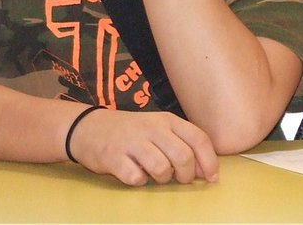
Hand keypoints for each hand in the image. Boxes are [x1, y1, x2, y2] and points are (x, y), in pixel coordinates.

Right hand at [68, 107, 218, 185]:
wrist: (91, 128)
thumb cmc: (134, 132)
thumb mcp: (160, 129)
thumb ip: (183, 144)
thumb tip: (206, 171)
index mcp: (169, 120)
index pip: (199, 138)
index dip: (209, 161)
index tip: (212, 178)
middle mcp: (153, 128)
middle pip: (183, 156)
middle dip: (187, 175)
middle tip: (180, 179)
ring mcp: (133, 142)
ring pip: (162, 169)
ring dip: (163, 180)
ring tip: (156, 176)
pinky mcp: (114, 157)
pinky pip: (136, 178)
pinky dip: (139, 182)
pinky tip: (136, 174)